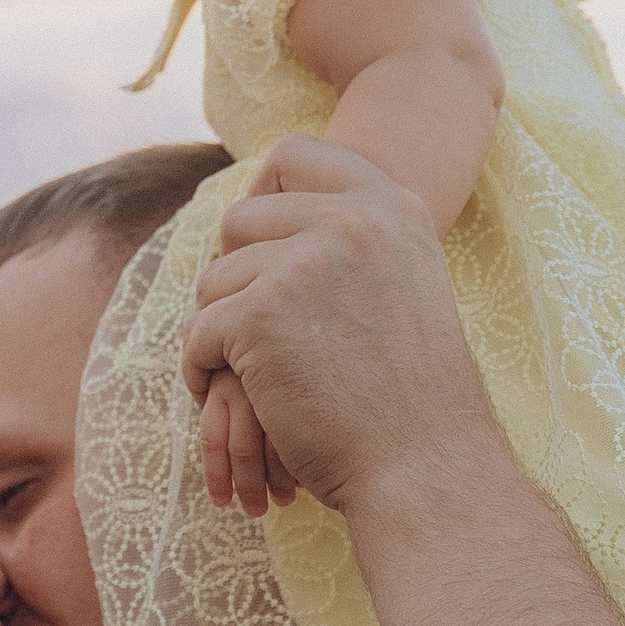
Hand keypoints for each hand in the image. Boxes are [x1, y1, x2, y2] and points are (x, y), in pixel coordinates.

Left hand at [180, 136, 501, 519]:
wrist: (426, 470)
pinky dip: (202, 369)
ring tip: (254, 377)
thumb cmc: (412, 398)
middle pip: (241, 221)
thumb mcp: (407, 286)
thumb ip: (354, 241)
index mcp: (393, 207)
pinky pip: (198, 330)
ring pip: (213, 279)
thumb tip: (265, 207)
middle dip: (236, 279)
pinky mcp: (260, 315)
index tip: (261, 250)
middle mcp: (352, 221)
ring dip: (220, 331)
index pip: (294, 155)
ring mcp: (305, 264)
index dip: (261, 197)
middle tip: (256, 333)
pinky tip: (230, 398)